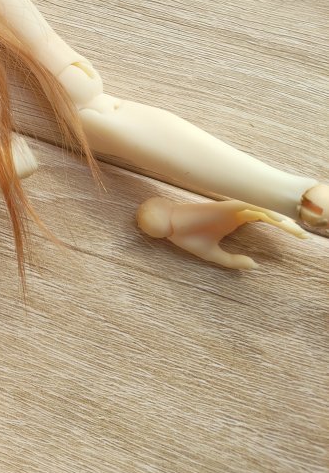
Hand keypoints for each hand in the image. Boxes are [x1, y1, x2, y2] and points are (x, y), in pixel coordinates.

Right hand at [136, 196, 307, 268]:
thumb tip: (255, 266)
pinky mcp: (225, 206)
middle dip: (287, 222)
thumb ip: (234, 261)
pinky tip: (275, 220)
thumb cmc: (189, 237)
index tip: (299, 236)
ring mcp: (232, 206)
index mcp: (236, 218)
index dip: (283, 225)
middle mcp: (237, 210)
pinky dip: (263, 211)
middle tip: (303, 235)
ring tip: (295, 229)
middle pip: (268, 212)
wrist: (170, 226)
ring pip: (261, 208)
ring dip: (279, 217)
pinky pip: (248, 206)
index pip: (265, 218)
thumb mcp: (215, 255)